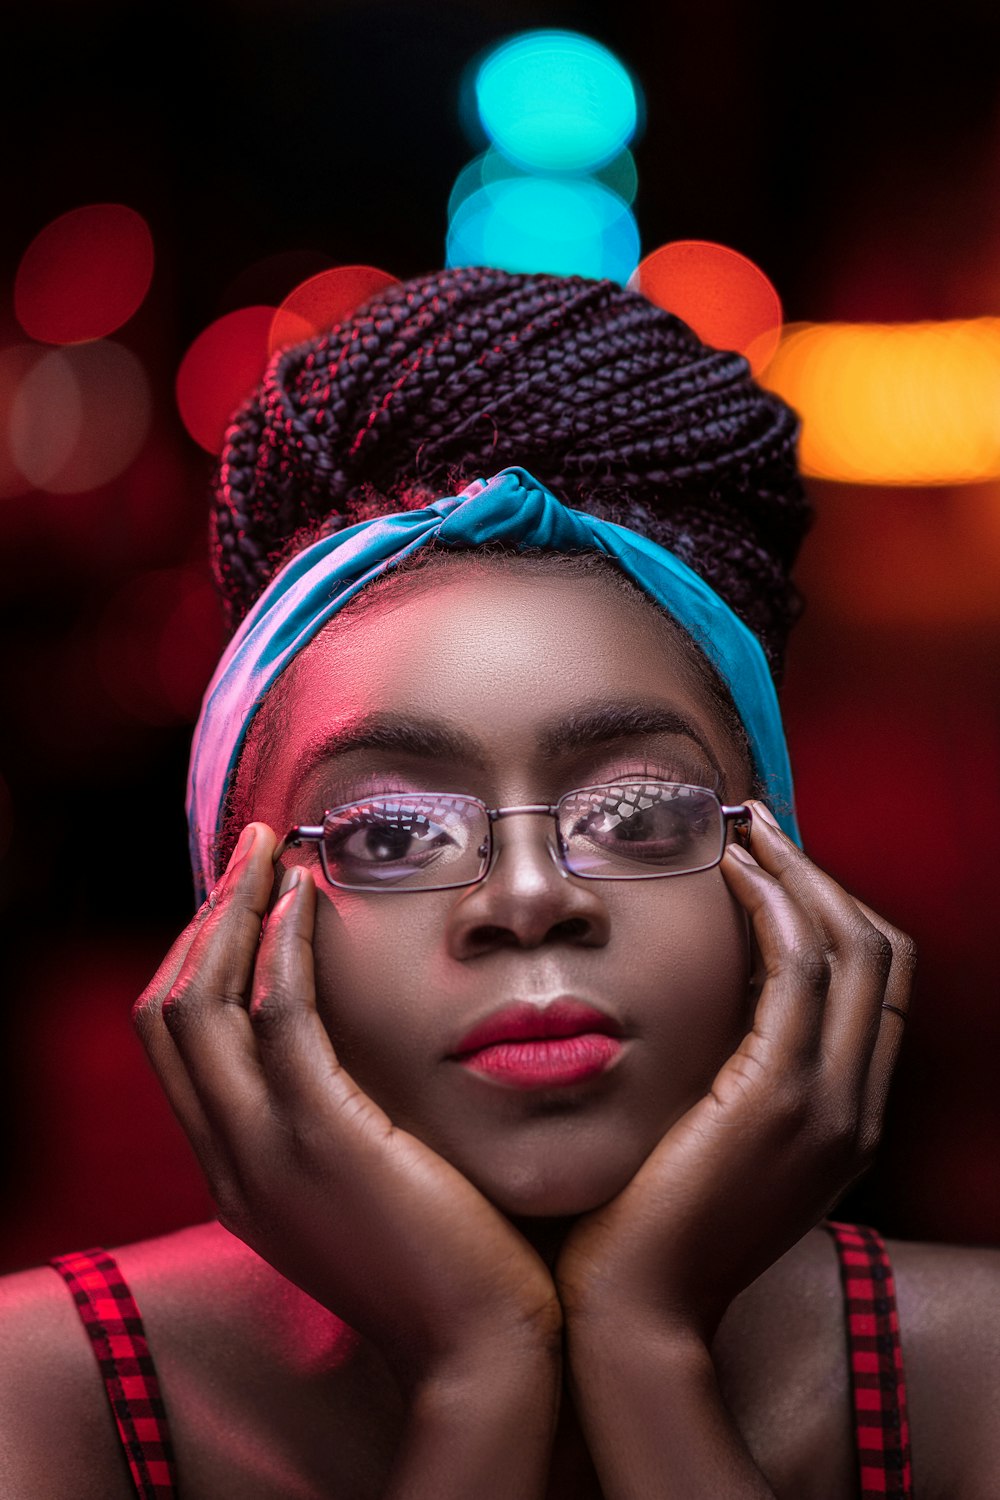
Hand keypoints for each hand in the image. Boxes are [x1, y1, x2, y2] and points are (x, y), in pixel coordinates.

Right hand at [132, 823, 561, 1388]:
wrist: (480, 1350)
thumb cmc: (445, 1260)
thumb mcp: (362, 1189)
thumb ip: (334, 1126)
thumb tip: (350, 1052)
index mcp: (236, 1173)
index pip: (176, 1044)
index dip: (197, 957)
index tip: (244, 897)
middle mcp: (228, 1162)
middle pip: (167, 1013)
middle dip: (203, 919)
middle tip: (252, 852)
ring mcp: (264, 1155)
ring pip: (199, 1006)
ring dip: (232, 912)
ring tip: (273, 852)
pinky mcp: (322, 1140)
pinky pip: (278, 1017)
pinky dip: (282, 946)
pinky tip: (309, 899)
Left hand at [553, 801, 915, 1345]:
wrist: (636, 1309)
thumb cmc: (650, 1223)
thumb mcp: (715, 1144)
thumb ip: (735, 1080)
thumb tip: (711, 999)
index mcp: (847, 1119)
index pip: (877, 985)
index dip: (836, 909)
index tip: (774, 864)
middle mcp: (856, 1107)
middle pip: (881, 953)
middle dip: (823, 876)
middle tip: (760, 827)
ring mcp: (829, 1105)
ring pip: (851, 947)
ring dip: (798, 874)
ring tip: (742, 831)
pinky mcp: (779, 1098)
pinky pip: (798, 969)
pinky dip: (773, 905)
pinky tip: (729, 873)